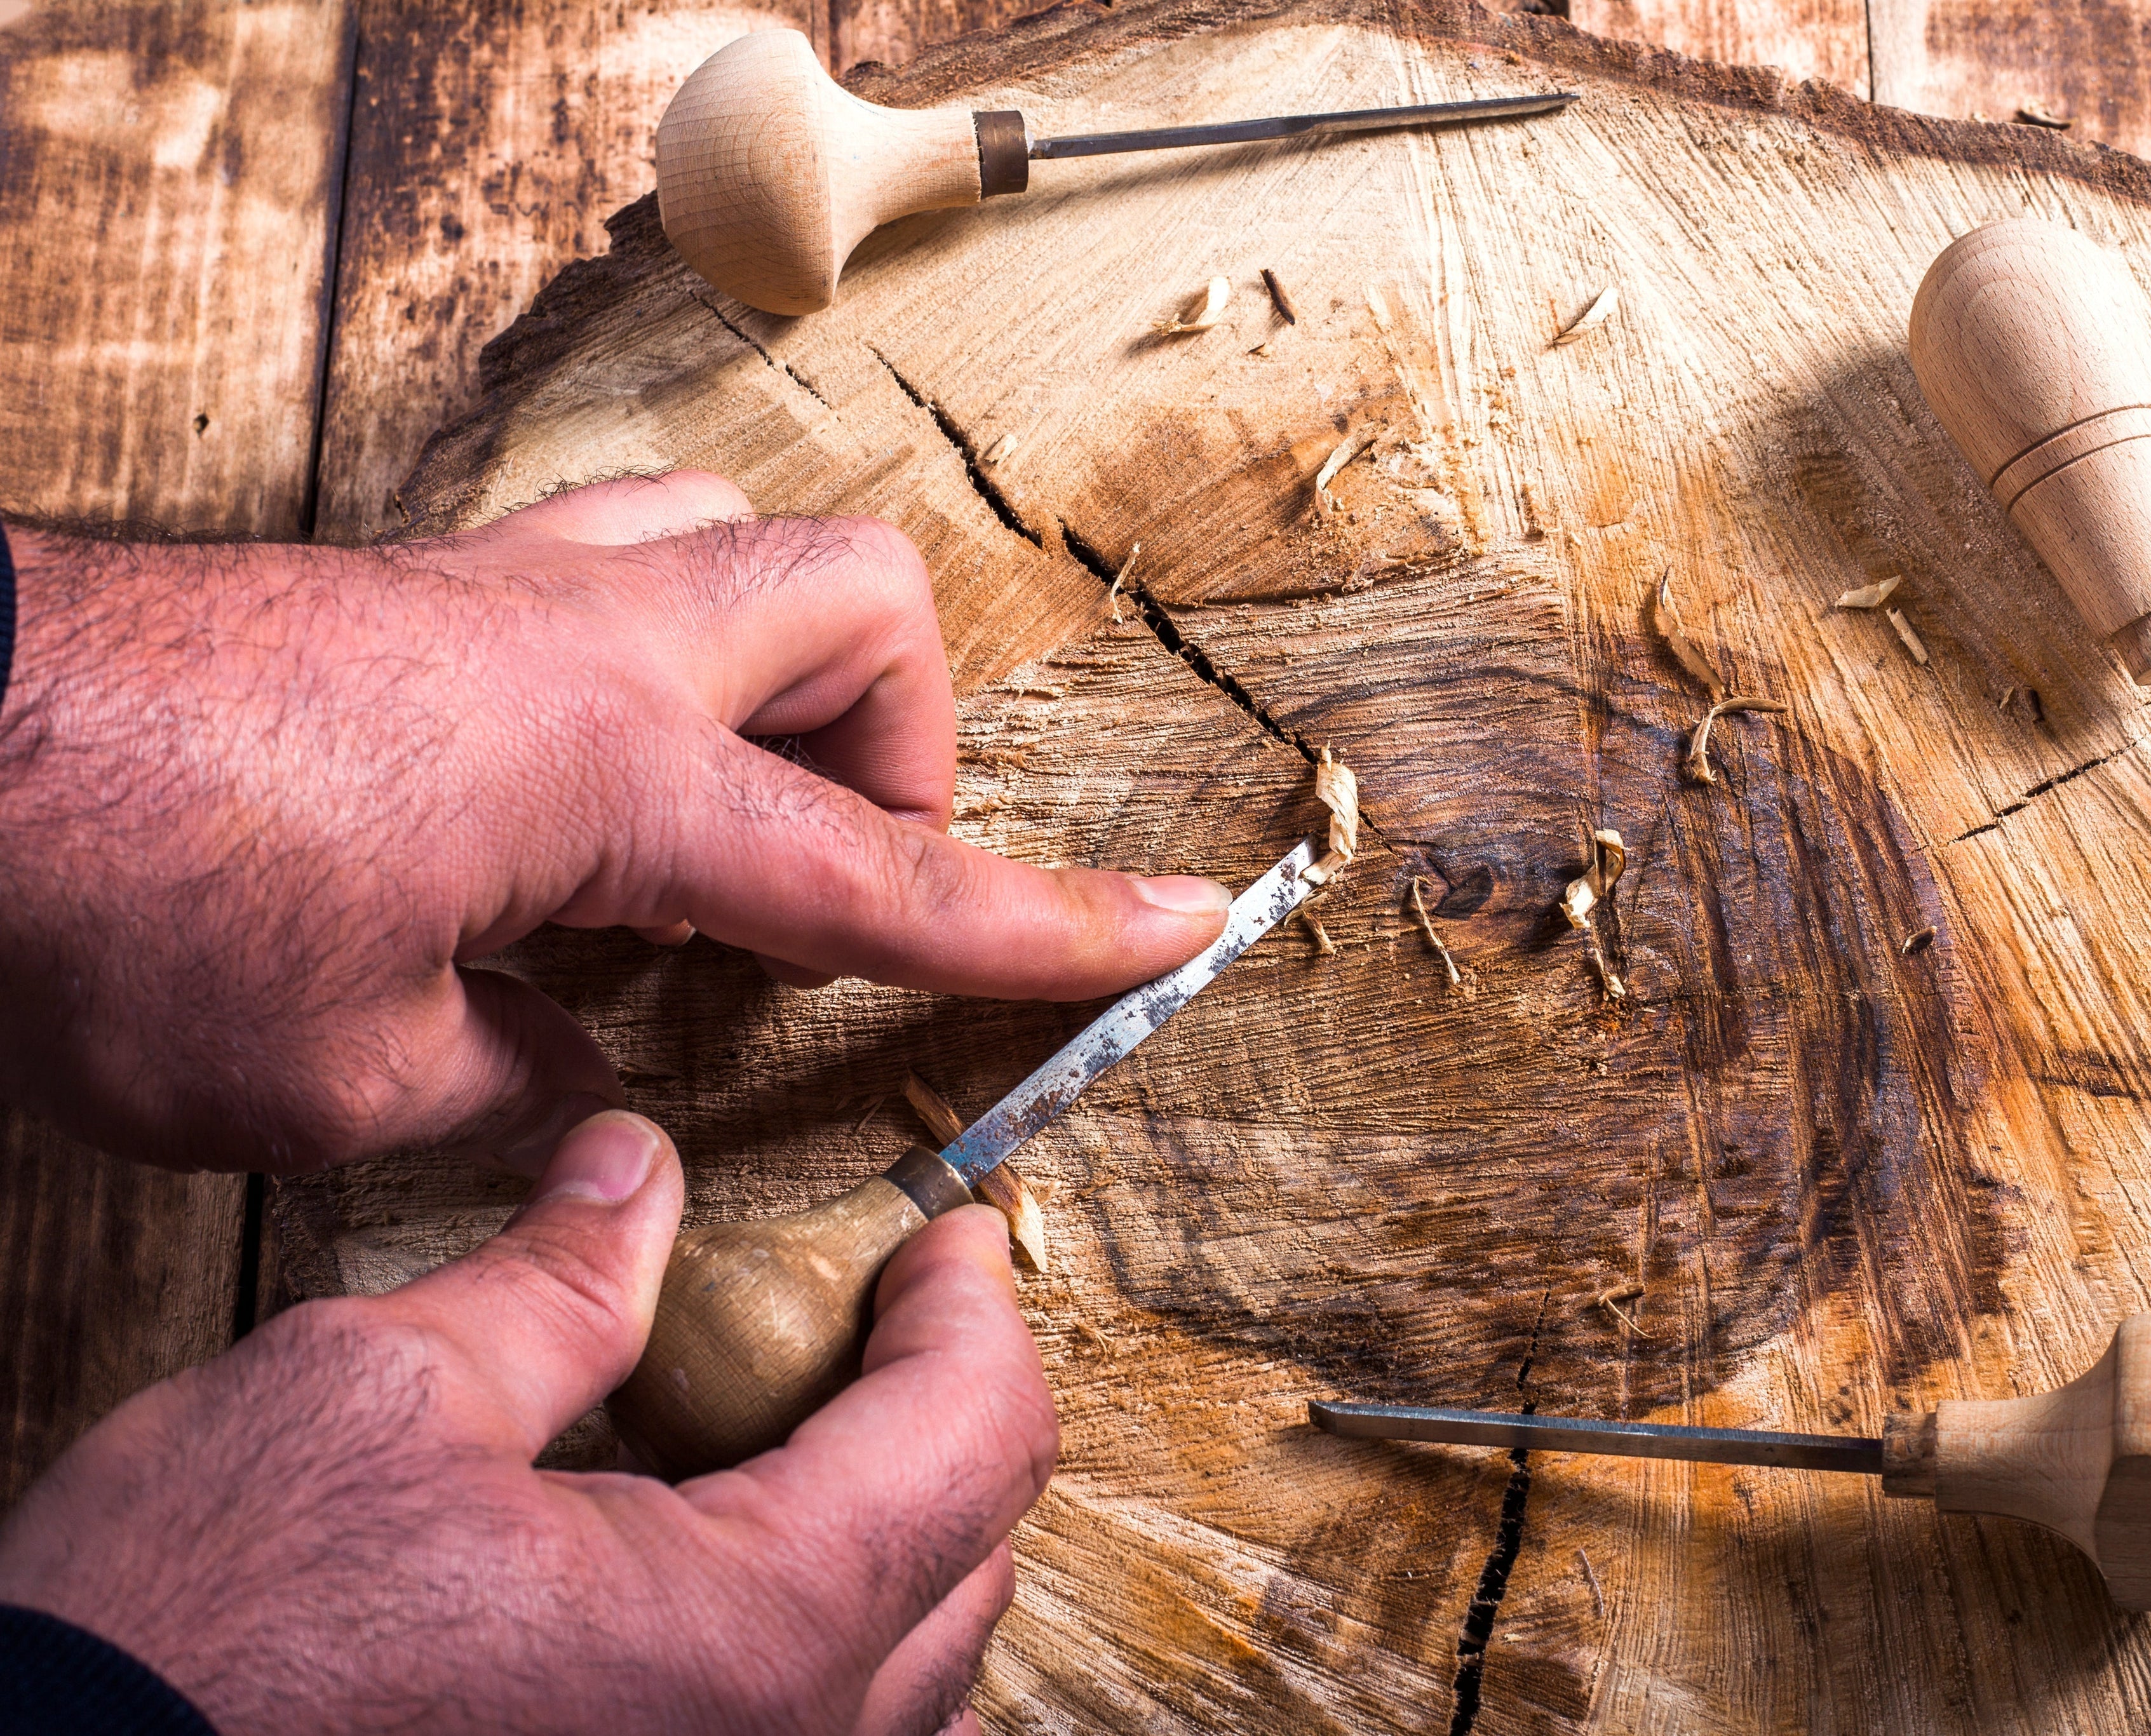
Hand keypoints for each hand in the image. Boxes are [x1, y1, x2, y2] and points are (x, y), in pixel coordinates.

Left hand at [0, 477, 1228, 1170]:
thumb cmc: (115, 898)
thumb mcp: (343, 1077)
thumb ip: (511, 1079)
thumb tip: (575, 1069)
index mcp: (616, 778)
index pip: (888, 872)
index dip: (1052, 921)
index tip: (1183, 918)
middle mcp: (589, 648)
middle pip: (863, 613)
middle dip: (897, 748)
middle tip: (815, 879)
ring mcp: (501, 586)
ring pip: (739, 541)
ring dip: (773, 674)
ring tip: (704, 816)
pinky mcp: (418, 576)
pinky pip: (605, 561)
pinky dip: (640, 657)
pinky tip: (551, 788)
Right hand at [0, 1111, 1049, 1734]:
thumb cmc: (199, 1648)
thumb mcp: (380, 1398)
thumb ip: (556, 1283)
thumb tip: (635, 1177)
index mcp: (755, 1628)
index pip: (971, 1437)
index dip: (971, 1308)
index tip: (946, 1234)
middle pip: (968, 1555)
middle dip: (945, 1408)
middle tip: (879, 1304)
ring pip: (914, 1668)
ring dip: (895, 1532)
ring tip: (803, 1423)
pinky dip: (830, 1643)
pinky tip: (739, 1571)